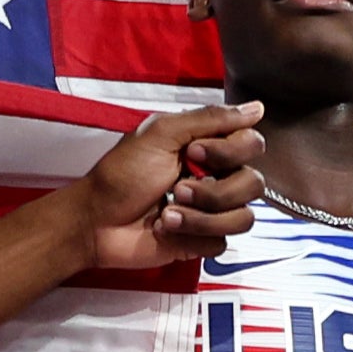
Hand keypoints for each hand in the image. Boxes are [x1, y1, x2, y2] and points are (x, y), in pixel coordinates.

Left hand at [77, 97, 263, 269]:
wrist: (96, 221)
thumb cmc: (121, 174)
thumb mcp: (161, 134)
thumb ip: (209, 119)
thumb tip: (256, 108)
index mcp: (208, 148)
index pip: (251, 144)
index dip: (229, 151)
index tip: (193, 152)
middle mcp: (215, 177)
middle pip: (253, 184)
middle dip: (214, 191)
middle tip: (178, 188)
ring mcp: (210, 212)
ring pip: (242, 218)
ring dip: (202, 217)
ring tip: (168, 213)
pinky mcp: (202, 241)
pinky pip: (221, 243)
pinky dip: (191, 237)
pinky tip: (166, 230)